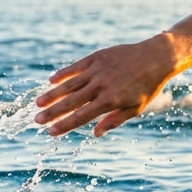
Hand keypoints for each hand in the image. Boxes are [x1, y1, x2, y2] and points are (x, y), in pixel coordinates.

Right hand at [34, 35, 176, 136]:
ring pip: (69, 84)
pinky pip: (75, 67)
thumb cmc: (147, 86)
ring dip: (52, 94)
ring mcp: (97, 70)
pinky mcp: (96, 57)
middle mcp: (100, 86)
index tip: (50, 132)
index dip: (64, 125)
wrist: (156, 57)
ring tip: (38, 103)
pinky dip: (63, 74)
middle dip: (52, 112)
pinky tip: (51, 81)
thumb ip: (114, 120)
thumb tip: (95, 133)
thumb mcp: (135, 108)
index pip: (81, 116)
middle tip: (36, 121)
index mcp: (110, 101)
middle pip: (70, 102)